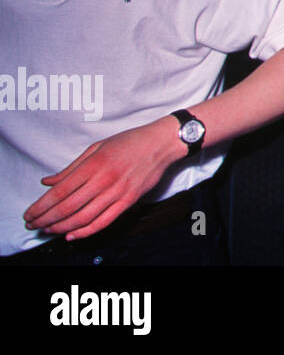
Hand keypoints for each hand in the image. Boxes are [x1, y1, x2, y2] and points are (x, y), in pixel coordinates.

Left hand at [23, 119, 183, 239]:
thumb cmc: (129, 141)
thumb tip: (47, 182)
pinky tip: (72, 235)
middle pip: (68, 208)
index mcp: (94, 164)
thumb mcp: (97, 147)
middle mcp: (104, 180)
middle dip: (46, 220)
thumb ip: (71, 167)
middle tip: (34, 225)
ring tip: (49, 230)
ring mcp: (118, 192)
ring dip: (62, 228)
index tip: (30, 214)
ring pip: (83, 218)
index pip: (60, 192)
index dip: (41, 206)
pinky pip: (103, 221)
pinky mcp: (129, 201)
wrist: (161, 143)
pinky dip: (85, 231)